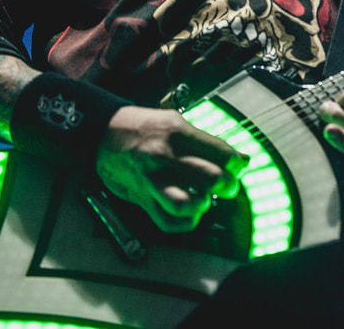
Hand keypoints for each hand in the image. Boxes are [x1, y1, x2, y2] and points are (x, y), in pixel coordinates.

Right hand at [95, 105, 248, 232]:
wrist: (103, 134)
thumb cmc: (144, 127)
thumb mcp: (176, 123)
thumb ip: (208, 142)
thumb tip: (240, 159)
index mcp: (177, 133)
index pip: (221, 153)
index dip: (236, 163)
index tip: (238, 166)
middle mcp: (165, 157)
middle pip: (211, 178)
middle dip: (228, 185)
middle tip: (228, 185)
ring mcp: (152, 180)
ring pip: (186, 204)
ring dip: (203, 204)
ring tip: (206, 199)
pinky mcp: (142, 199)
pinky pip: (168, 221)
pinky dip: (185, 222)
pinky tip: (191, 212)